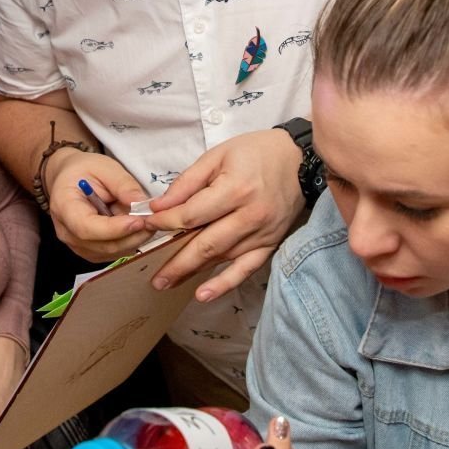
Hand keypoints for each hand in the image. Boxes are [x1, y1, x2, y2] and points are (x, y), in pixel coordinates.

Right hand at [44, 147, 150, 261]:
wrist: (71, 178)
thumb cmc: (85, 170)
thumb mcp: (105, 167)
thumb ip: (123, 184)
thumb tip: (142, 204)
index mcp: (64, 206)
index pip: (87, 227)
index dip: (114, 229)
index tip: (139, 221)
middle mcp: (66, 231)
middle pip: (102, 245)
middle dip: (131, 235)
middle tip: (153, 219)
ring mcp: (76, 244)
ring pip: (110, 252)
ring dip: (133, 238)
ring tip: (145, 218)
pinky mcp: (89, 250)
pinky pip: (112, 253)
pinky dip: (129, 241)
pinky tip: (136, 225)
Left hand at [146, 128, 302, 301]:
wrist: (301, 160)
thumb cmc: (256, 153)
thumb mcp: (217, 156)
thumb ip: (187, 182)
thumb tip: (159, 206)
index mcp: (235, 190)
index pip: (191, 215)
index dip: (165, 223)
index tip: (147, 227)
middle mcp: (249, 216)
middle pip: (205, 244)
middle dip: (175, 261)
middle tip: (153, 276)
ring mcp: (262, 234)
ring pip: (221, 258)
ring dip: (192, 273)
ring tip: (167, 283)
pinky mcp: (270, 244)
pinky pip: (246, 269)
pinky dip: (224, 284)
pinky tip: (204, 295)